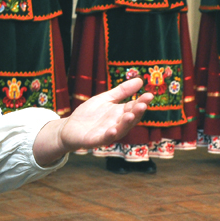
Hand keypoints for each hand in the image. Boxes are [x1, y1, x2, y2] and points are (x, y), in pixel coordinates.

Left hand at [33, 78, 151, 165]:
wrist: (70, 128)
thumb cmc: (89, 114)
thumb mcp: (105, 98)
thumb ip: (122, 91)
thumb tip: (140, 80)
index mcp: (120, 114)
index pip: (134, 107)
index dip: (142, 102)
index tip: (149, 95)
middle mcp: (117, 124)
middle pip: (130, 119)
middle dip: (136, 113)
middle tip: (142, 105)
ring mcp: (107, 134)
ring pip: (120, 130)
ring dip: (125, 124)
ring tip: (130, 115)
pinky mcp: (95, 140)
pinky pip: (104, 139)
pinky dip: (109, 135)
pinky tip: (113, 130)